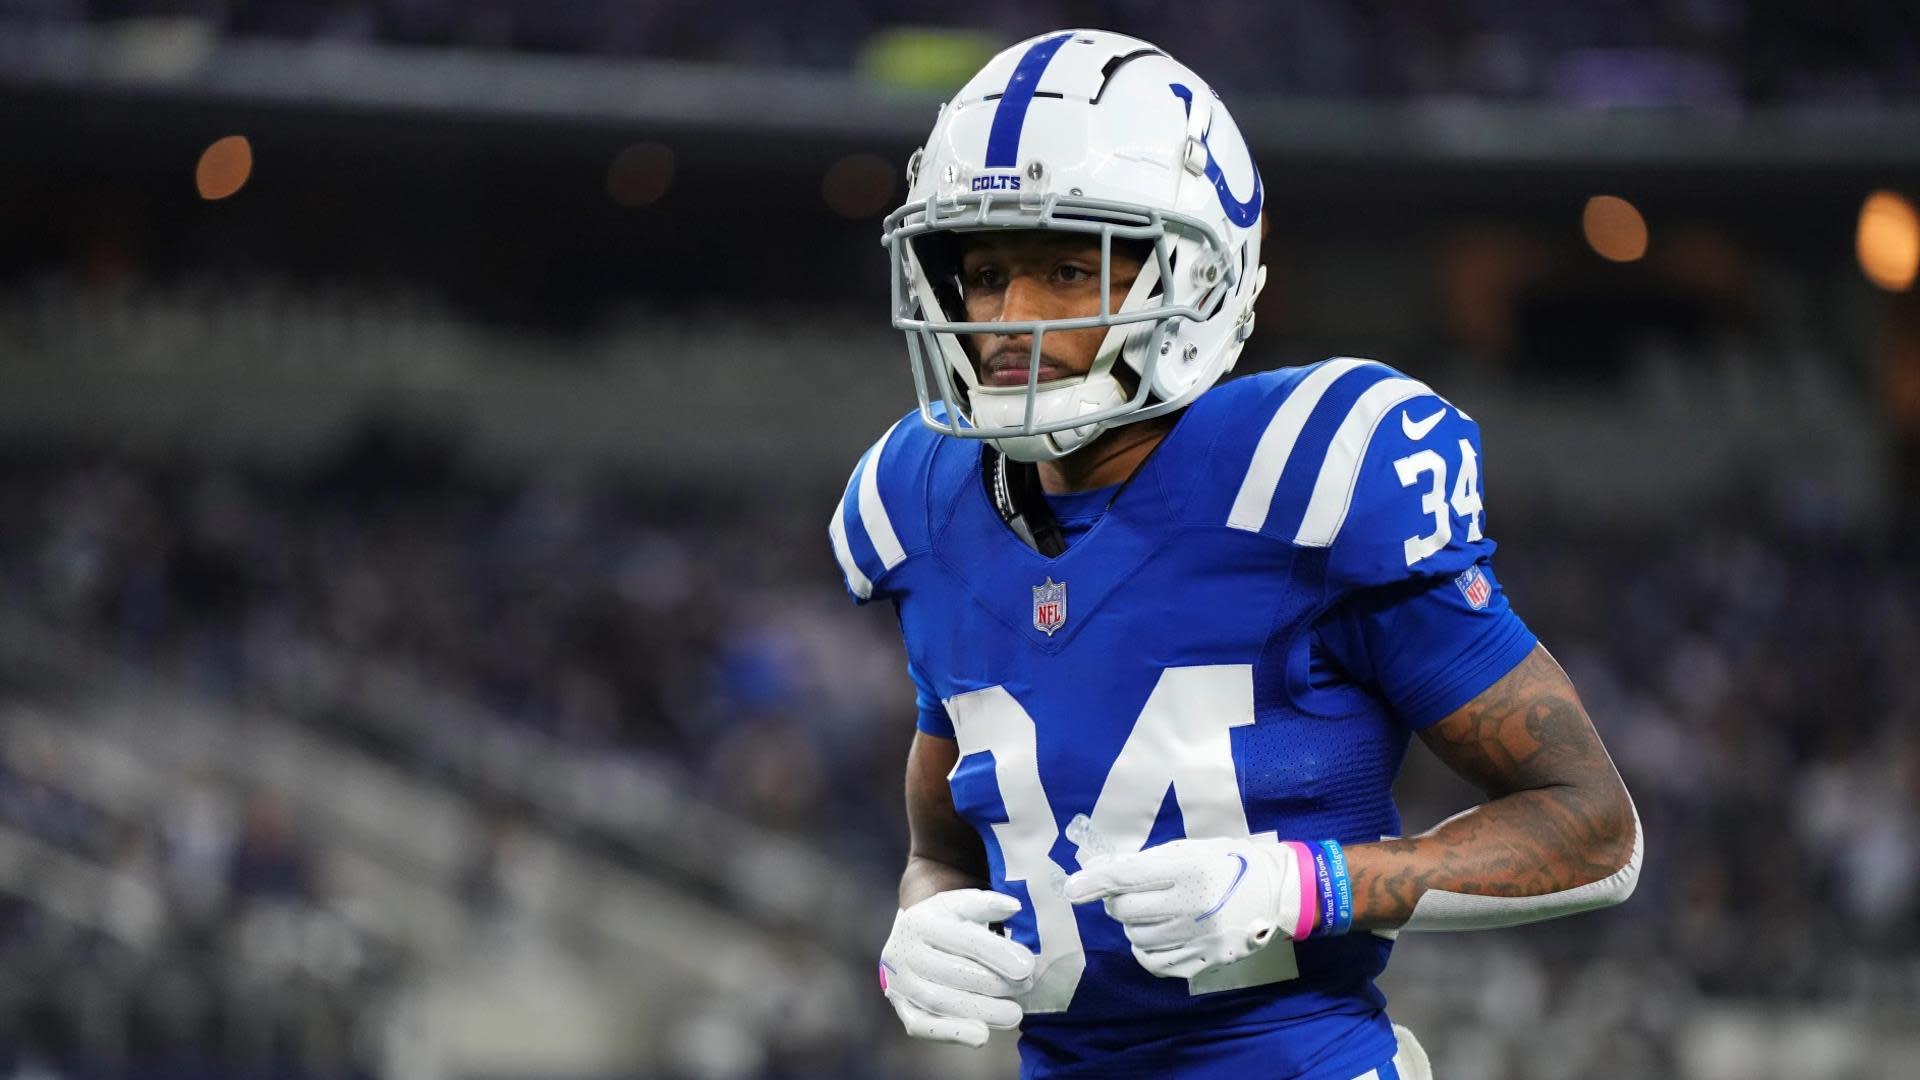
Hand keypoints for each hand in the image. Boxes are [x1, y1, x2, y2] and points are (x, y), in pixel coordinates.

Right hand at [879, 889, 1037, 1046]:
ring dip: (981, 1011)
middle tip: (1026, 987)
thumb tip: (1014, 907)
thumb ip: (988, 904)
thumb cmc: (944, 922)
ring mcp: (899, 983)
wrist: (908, 941)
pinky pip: (923, 1026)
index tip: (1027, 967)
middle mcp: (903, 953)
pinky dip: (953, 1033)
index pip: (962, 939)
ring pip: (940, 1001)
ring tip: (1014, 1014)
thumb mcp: (961, 905)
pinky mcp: (902, 1008)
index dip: (997, 954)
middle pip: (952, 973)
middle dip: (995, 983)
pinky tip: (982, 1035)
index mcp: (918, 922)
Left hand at [1062, 836, 1312, 978]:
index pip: (1126, 877)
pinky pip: (1155, 963)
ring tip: (1150, 913)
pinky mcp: (1205, 960)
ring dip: (1132, 925)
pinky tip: (1155, 936)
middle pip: (1126, 910)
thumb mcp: (1193, 848)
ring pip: (1137, 937)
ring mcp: (1198, 938)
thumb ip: (1150, 860)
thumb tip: (1105, 868)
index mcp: (1189, 869)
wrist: (1281, 893)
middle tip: (1130, 894)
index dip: (1093, 882)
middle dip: (1118, 902)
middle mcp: (1191, 905)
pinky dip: (1145, 950)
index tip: (1072, 889)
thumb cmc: (1233, 862)